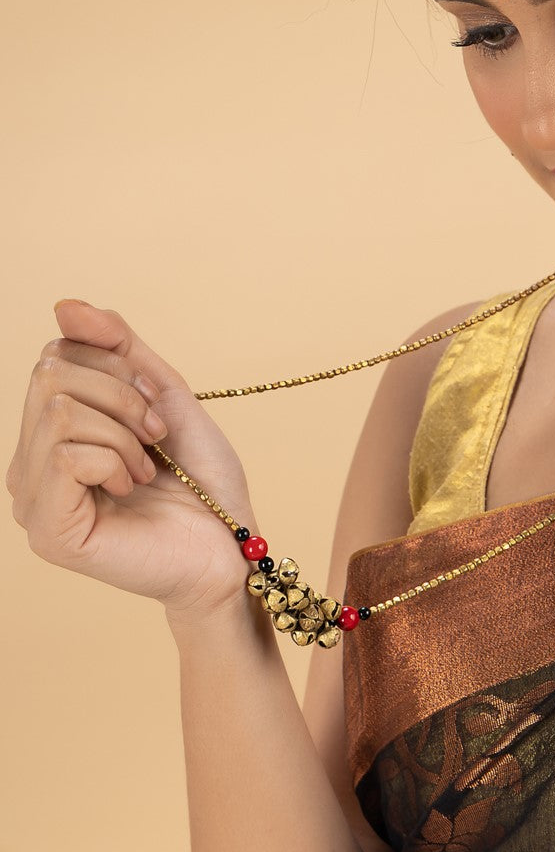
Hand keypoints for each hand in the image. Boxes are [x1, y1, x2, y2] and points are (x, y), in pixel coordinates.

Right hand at [6, 299, 260, 621]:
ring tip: (144, 467)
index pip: (56, 354)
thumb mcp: (162, 391)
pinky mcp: (48, 531)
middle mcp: (27, 465)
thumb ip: (116, 346)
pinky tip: (131, 488)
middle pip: (50, 374)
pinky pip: (64, 454)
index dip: (116, 367)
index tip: (153, 407)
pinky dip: (115, 459)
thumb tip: (63, 305)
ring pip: (58, 409)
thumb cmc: (198, 478)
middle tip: (153, 438)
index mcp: (48, 432)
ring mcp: (32, 501)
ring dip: (124, 431)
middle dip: (121, 395)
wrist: (229, 546)